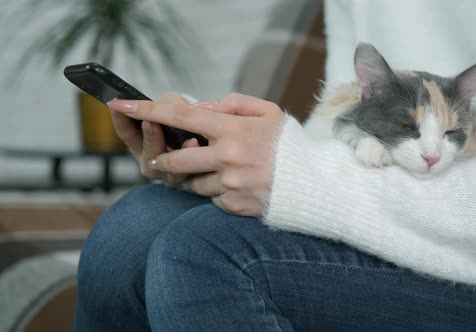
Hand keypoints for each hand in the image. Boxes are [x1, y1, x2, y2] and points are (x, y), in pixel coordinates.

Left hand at [107, 93, 284, 215]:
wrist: (315, 185)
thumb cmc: (290, 145)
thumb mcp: (269, 112)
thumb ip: (233, 104)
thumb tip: (201, 109)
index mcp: (233, 130)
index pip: (180, 117)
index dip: (146, 110)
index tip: (120, 105)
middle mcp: (227, 158)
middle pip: (174, 160)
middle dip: (164, 159)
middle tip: (163, 158)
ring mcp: (229, 185)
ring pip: (191, 182)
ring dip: (194, 176)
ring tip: (220, 170)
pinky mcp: (232, 206)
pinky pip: (209, 198)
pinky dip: (214, 190)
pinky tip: (236, 185)